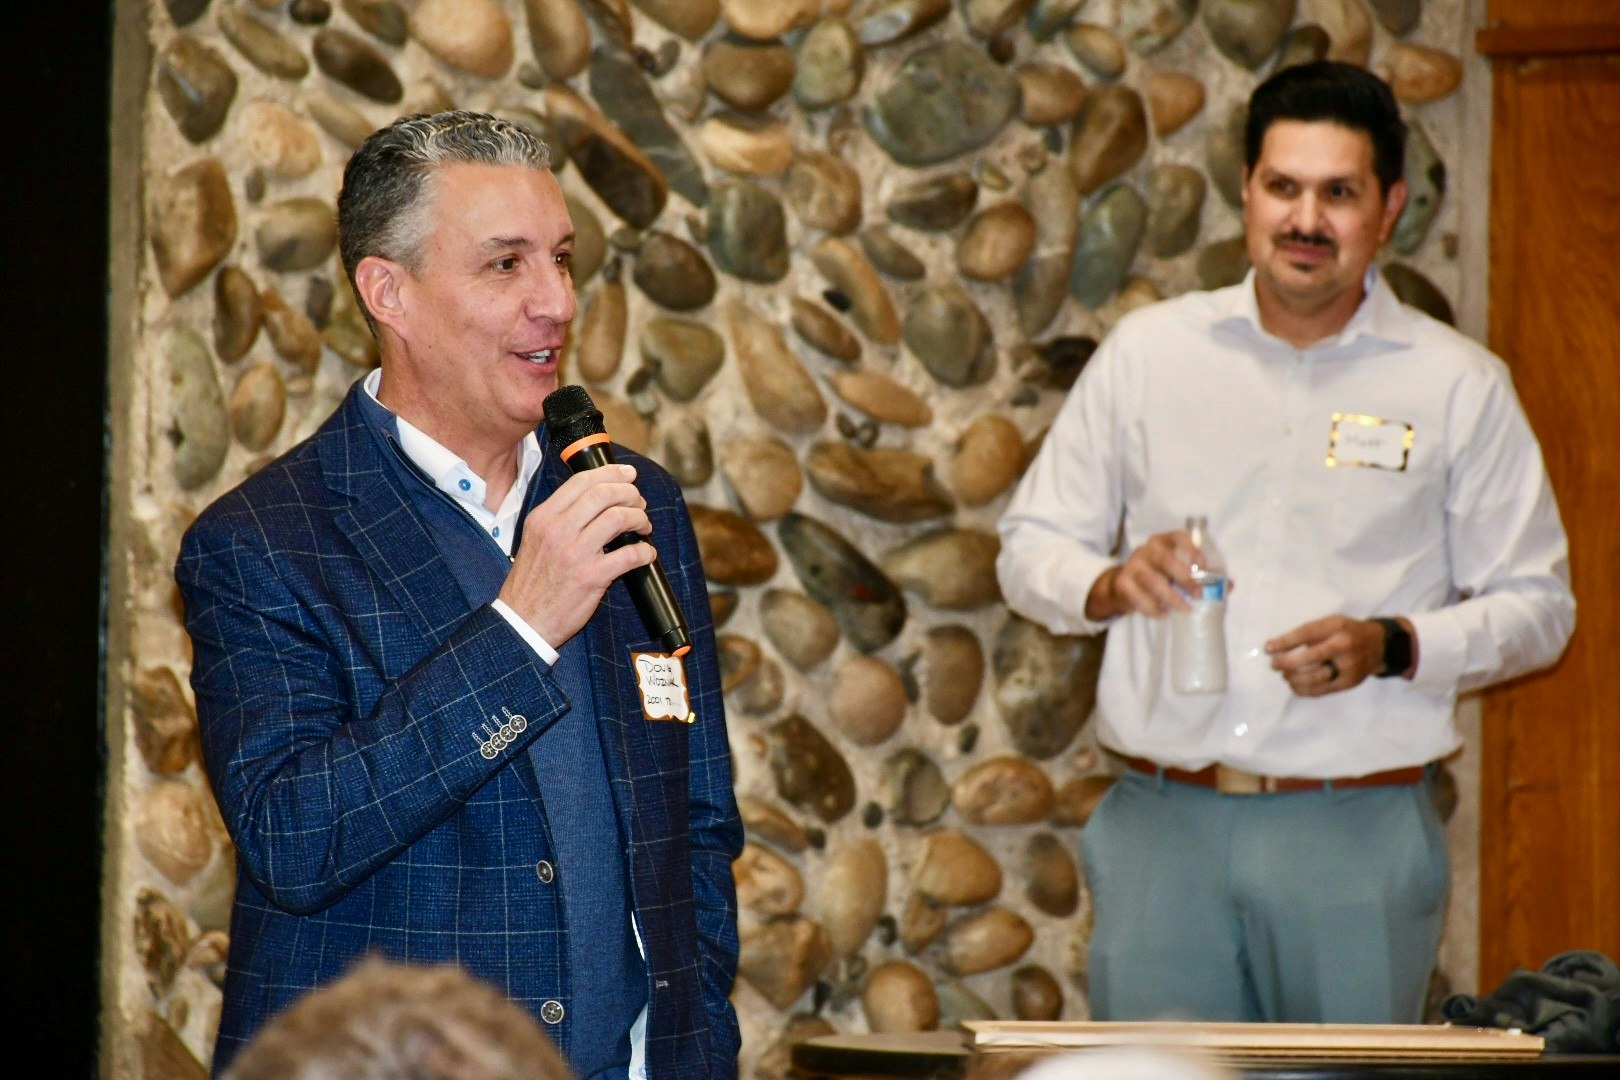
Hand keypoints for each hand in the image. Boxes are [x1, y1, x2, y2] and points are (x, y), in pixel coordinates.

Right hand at [497, 464, 655, 647]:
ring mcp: (575, 553)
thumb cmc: (531, 582)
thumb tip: (596, 501)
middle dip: (629, 493)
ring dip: (639, 518)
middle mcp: (558, 530)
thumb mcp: (535, 539)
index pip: (581, 481)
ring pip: (618, 518)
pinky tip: (646, 554)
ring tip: (643, 527)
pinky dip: (645, 552)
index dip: (611, 473)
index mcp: (543, 518)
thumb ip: (560, 518)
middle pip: (603, 494)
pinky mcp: (591, 577)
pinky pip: (629, 555)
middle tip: (639, 501)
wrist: (522, 621)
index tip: (628, 475)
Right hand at [1086, 530, 1205, 620]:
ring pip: (1152, 581)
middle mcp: (1146, 550)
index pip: (1177, 537)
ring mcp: (1132, 565)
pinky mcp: (1122, 583)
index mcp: (1163, 541)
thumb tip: (1228, 585)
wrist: (1123, 587)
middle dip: (1184, 578)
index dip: (1191, 548)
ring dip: (1171, 597)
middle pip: (1165, 560)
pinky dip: (1153, 609)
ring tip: (1185, 609)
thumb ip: (1202, 576)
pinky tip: (1164, 614)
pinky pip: (1139, 597)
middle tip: (1198, 595)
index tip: (1202, 565)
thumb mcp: (1177, 571)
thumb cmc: (1158, 576)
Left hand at [1264, 615, 1384, 696]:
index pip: (1307, 633)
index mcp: (1337, 626)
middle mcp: (1345, 646)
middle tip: (1274, 665)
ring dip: (1294, 678)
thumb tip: (1275, 647)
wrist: (1378, 645)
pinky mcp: (1349, 682)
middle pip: (1311, 657)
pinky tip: (1294, 686)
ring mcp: (1349, 666)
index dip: (1285, 642)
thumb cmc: (1345, 632)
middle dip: (1287, 662)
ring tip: (1285, 675)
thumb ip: (1308, 633)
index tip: (1267, 648)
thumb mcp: (1330, 623)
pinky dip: (1304, 690)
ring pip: (1315, 677)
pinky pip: (1322, 690)